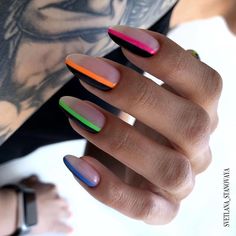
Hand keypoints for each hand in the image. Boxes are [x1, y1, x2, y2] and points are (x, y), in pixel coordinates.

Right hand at [21, 176, 71, 233]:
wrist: (22, 208)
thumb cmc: (24, 195)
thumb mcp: (28, 183)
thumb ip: (34, 180)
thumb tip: (34, 178)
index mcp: (52, 189)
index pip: (55, 190)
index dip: (53, 194)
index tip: (52, 195)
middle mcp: (57, 200)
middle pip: (63, 202)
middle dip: (62, 204)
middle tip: (63, 206)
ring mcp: (56, 212)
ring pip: (65, 213)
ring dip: (67, 214)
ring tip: (69, 215)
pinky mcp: (53, 224)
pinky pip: (62, 227)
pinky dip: (66, 229)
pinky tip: (71, 230)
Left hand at [60, 25, 221, 223]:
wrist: (139, 166)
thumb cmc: (144, 124)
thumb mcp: (151, 96)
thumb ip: (151, 75)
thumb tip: (134, 41)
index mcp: (203, 114)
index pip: (206, 83)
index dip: (169, 58)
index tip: (120, 35)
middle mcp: (200, 148)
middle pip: (189, 124)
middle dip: (135, 94)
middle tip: (87, 71)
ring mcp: (184, 183)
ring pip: (167, 167)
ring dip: (117, 137)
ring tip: (74, 111)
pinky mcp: (162, 210)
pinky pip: (141, 206)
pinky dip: (107, 187)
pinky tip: (75, 163)